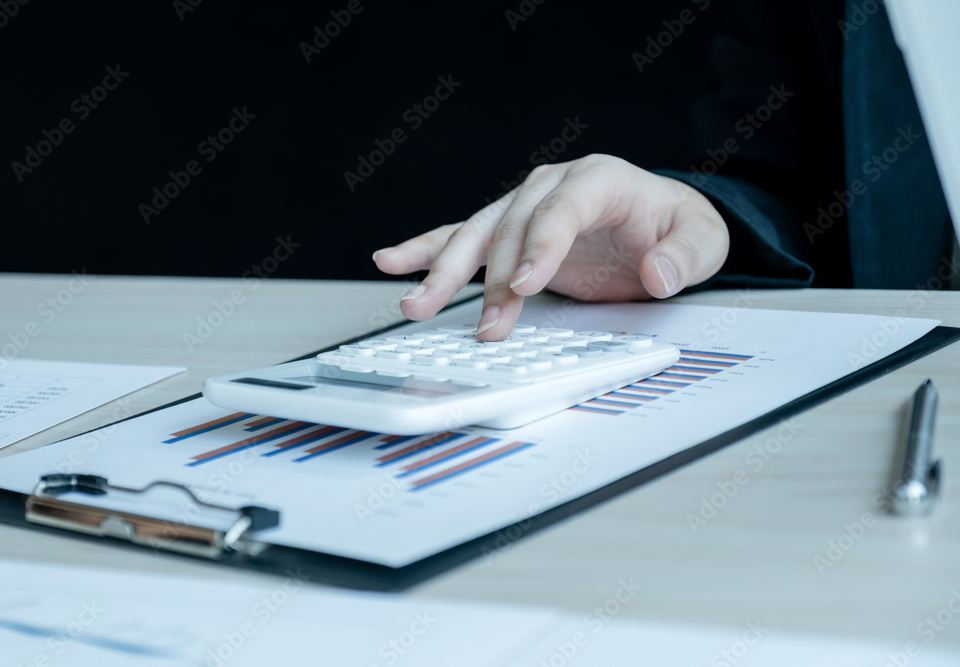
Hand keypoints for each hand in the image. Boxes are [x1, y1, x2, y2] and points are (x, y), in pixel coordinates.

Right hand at [372, 154, 728, 339]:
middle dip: (495, 279)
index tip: (526, 286)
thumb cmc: (673, 227)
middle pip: (510, 226)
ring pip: (476, 234)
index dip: (540, 247)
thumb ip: (684, 256)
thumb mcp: (702, 240)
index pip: (561, 209)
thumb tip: (657, 275)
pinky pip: (461, 237)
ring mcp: (524, 207)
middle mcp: (551, 186)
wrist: (656, 222)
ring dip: (444, 270)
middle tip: (487, 325)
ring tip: (414, 302)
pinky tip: (393, 261)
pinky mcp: (508, 232)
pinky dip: (427, 249)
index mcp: (597, 179)